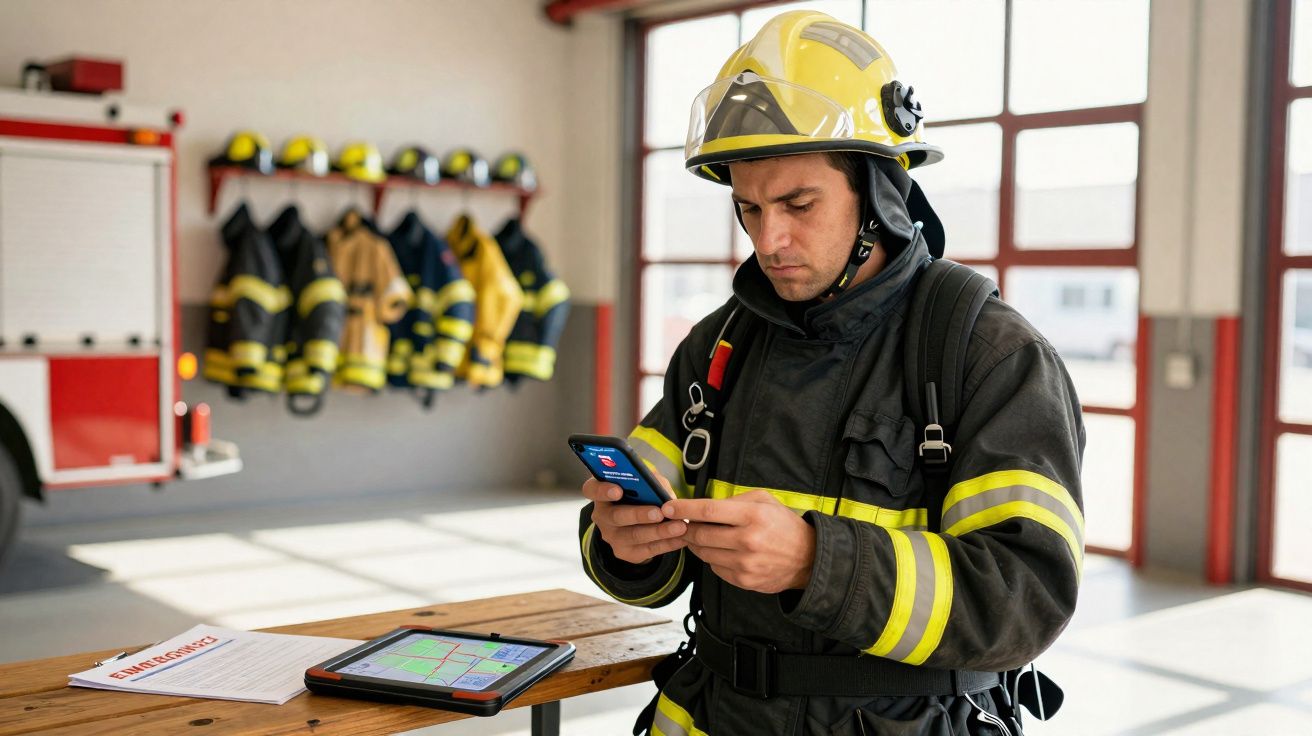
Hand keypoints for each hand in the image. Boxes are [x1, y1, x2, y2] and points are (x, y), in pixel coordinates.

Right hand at [582, 476, 686, 564]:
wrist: (637, 524)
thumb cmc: (641, 496)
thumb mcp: (644, 483)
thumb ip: (651, 481)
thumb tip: (665, 492)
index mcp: (602, 494)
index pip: (592, 490)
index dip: (603, 490)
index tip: (618, 490)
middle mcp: (602, 516)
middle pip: (617, 516)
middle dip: (639, 514)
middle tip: (658, 512)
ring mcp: (613, 537)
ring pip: (635, 535)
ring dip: (659, 531)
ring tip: (679, 526)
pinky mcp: (626, 553)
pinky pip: (648, 549)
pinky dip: (667, 544)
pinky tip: (681, 538)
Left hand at [662, 491, 814, 593]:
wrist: (808, 559)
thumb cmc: (783, 526)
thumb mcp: (765, 501)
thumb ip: (735, 500)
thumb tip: (704, 506)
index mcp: (752, 516)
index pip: (709, 510)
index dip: (684, 508)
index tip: (668, 508)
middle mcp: (747, 540)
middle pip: (701, 534)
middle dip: (685, 528)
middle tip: (679, 523)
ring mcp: (745, 563)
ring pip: (704, 553)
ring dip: (696, 543)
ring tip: (698, 535)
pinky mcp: (743, 580)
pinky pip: (714, 568)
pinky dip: (711, 558)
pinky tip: (719, 550)